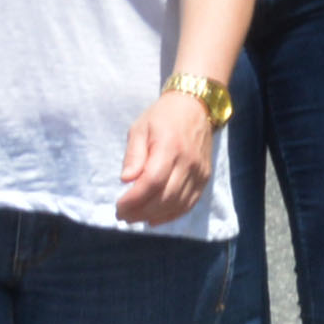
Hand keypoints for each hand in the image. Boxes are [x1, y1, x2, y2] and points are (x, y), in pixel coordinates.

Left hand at [116, 90, 217, 225]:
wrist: (195, 106)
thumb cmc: (162, 116)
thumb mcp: (140, 128)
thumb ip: (133, 154)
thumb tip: (126, 180)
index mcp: (169, 146)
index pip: (152, 181)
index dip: (134, 199)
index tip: (118, 206)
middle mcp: (188, 161)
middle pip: (165, 197)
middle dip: (140, 212)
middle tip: (123, 215)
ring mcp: (199, 171)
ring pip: (177, 204)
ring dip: (154, 216)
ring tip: (135, 217)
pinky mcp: (205, 178)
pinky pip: (189, 204)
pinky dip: (171, 215)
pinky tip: (154, 218)